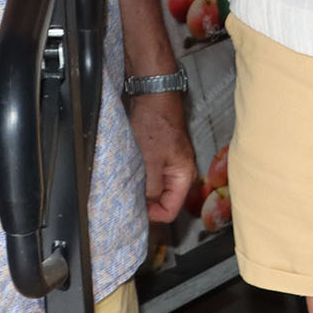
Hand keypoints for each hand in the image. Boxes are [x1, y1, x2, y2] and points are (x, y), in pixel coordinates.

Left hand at [128, 90, 196, 220]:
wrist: (154, 97)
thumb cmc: (155, 124)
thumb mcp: (150, 159)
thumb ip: (151, 186)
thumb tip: (146, 207)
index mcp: (184, 176)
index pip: (171, 211)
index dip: (152, 214)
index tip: (134, 209)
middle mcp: (181, 174)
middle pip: (165, 202)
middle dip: (147, 203)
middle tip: (128, 197)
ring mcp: (171, 166)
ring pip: (157, 190)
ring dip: (143, 190)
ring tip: (128, 184)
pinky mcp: (161, 158)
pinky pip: (152, 178)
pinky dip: (141, 179)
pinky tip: (130, 173)